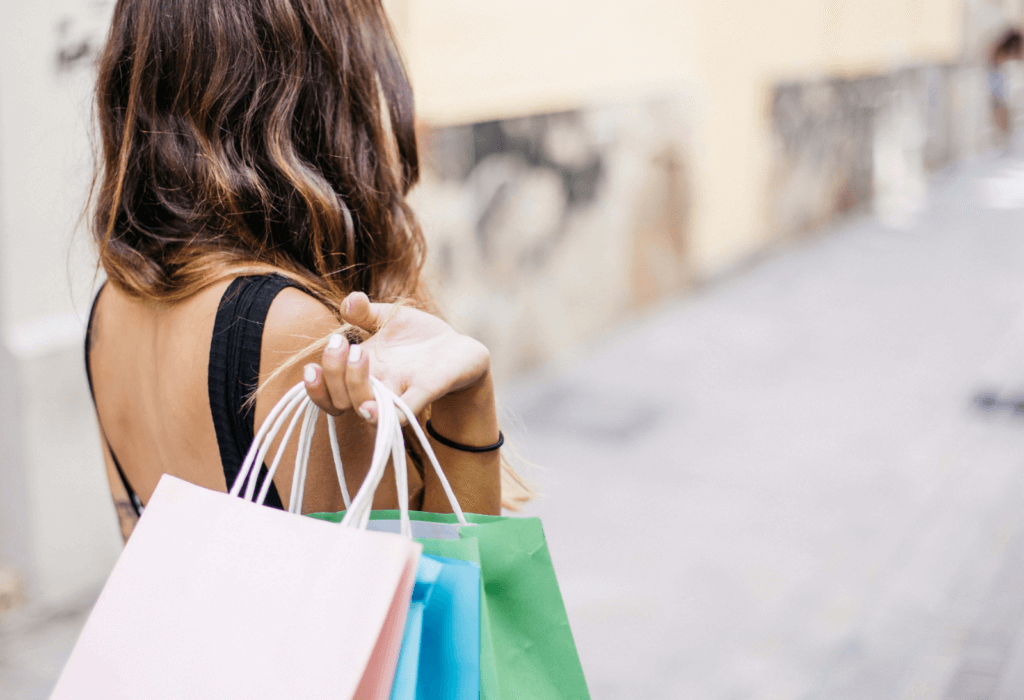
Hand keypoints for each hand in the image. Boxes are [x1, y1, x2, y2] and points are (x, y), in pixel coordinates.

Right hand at [302, 292, 492, 423]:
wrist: (460, 349)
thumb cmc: (419, 338)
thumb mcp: (390, 318)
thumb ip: (365, 311)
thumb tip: (349, 301)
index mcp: (361, 371)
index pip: (327, 391)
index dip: (314, 387)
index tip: (312, 367)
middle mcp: (376, 387)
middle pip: (340, 399)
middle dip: (334, 373)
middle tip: (344, 345)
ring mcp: (400, 392)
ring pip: (366, 407)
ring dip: (354, 385)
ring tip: (359, 355)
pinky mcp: (426, 392)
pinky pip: (403, 412)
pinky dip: (387, 414)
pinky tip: (371, 409)